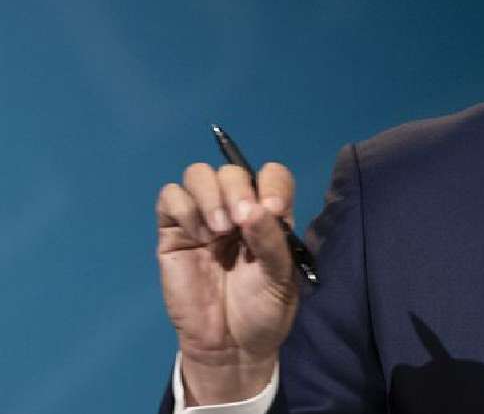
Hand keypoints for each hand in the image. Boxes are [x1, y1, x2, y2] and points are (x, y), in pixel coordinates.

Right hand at [156, 162, 298, 404]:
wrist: (230, 346)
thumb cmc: (262, 310)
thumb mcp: (280, 278)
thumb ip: (271, 241)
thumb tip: (256, 208)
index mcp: (268, 215)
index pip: (271, 175)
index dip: (271, 183)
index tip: (273, 208)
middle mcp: (236, 209)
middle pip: (232, 171)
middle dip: (237, 189)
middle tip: (240, 221)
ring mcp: (203, 218)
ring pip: (198, 174)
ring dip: (210, 194)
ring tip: (218, 230)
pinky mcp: (174, 233)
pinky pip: (170, 197)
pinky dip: (184, 208)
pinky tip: (198, 237)